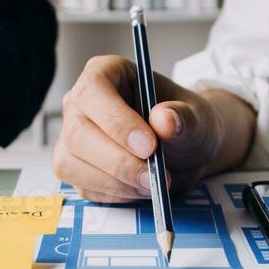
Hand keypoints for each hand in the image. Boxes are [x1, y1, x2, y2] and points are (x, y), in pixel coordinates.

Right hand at [53, 56, 253, 201]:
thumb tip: (165, 119)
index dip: (118, 122)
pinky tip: (139, 189)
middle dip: (118, 162)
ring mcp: (72, 137)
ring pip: (72, 164)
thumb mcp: (196, 118)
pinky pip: (83, 187)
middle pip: (78, 133)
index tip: (148, 146)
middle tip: (153, 177)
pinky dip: (115, 194)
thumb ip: (184, 118)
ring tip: (152, 185)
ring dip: (116, 183)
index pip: (95, 91)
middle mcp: (80, 103)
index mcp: (105, 73)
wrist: (184, 150)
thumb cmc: (185, 124)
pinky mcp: (75, 168)